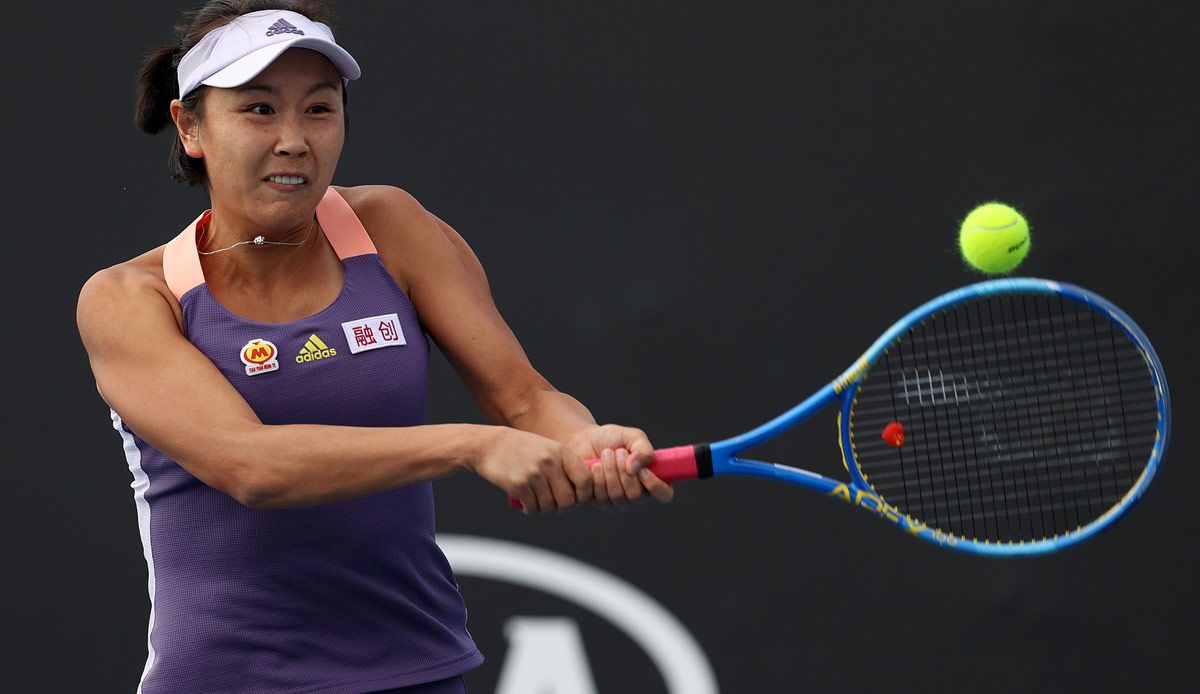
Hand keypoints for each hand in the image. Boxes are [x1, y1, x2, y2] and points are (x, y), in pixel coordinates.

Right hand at [472, 427, 592, 512]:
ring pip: (550, 507)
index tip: (576, 497)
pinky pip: (533, 508)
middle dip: (563, 507)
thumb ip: (565, 466)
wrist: (489, 445)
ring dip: (544, 510)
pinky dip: (530, 510)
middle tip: (555, 505)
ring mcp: (534, 474)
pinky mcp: (518, 484)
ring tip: (537, 503)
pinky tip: (525, 503)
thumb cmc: (522, 449)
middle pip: (568, 500)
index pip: (585, 479)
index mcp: (561, 452)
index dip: (584, 494)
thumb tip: (582, 493)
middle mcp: (550, 463)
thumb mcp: (548, 449)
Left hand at [568, 424, 674, 508]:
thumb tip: (636, 468)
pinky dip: (598, 479)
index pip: (665, 494)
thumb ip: (642, 449)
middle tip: (619, 452)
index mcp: (653, 478)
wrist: (585, 441)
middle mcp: (639, 493)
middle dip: (624, 471)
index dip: (655, 485)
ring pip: (618, 497)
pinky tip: (595, 467)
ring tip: (606, 454)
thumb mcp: (633, 436)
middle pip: (636, 496)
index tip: (642, 470)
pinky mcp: (602, 503)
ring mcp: (620, 501)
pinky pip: (602, 499)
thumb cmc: (612, 438)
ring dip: (610, 472)